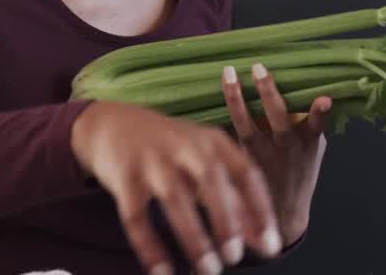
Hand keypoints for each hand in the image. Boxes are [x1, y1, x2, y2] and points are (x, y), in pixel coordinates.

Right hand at [71, 100, 285, 274]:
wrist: (113, 125)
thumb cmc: (172, 152)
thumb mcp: (207, 167)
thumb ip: (238, 203)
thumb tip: (267, 244)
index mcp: (212, 142)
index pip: (246, 172)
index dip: (261, 210)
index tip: (272, 245)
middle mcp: (184, 145)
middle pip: (210, 179)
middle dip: (225, 220)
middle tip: (235, 258)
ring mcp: (151, 159)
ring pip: (174, 198)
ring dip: (193, 237)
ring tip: (208, 270)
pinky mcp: (123, 177)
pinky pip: (136, 216)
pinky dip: (150, 247)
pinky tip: (163, 273)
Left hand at [221, 63, 330, 245]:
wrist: (283, 215)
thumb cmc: (300, 175)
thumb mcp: (314, 153)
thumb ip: (312, 127)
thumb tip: (313, 96)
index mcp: (309, 144)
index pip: (317, 124)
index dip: (320, 112)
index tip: (323, 99)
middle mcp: (286, 148)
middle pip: (278, 117)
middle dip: (269, 92)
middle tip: (259, 68)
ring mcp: (263, 154)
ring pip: (247, 123)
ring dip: (236, 98)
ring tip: (229, 73)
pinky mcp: (243, 159)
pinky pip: (233, 133)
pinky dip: (226, 114)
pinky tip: (219, 94)